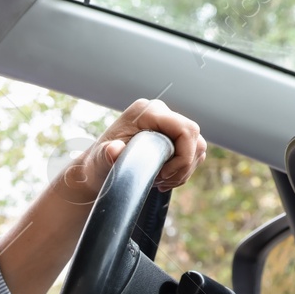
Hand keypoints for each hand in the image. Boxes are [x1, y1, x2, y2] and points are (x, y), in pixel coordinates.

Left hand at [57, 98, 206, 201]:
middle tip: (162, 181)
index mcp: (147, 112)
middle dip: (184, 165)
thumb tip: (113, 150)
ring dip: (184, 169)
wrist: (97, 169)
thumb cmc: (98, 164)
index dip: (183, 156)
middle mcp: (160, 113)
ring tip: (161, 181)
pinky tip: (164, 179)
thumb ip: (107, 155)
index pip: (185, 129)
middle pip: (194, 137)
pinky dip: (183, 169)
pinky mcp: (172, 135)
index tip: (163, 175)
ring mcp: (167, 123)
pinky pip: (193, 152)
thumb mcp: (100, 162)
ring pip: (197, 146)